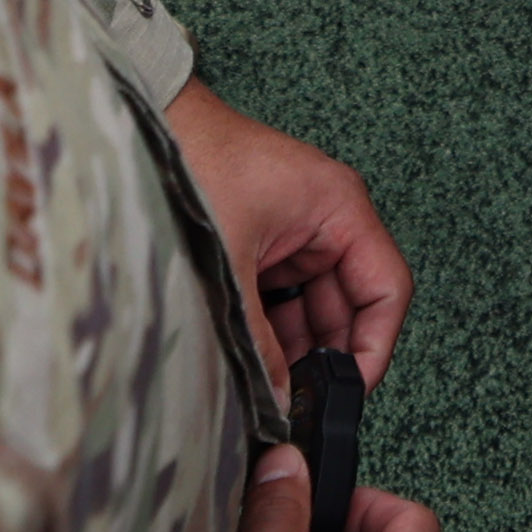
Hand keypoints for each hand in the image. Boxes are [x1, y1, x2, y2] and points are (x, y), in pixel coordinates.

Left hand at [165, 82, 416, 387]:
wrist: (145, 127)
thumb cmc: (196, 163)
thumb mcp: (231, 264)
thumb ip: (257, 337)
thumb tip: (276, 398)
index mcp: (340, 209)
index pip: (386, 289)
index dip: (375, 346)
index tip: (350, 392)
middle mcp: (327, 221)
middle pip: (350, 305)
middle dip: (328, 356)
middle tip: (301, 404)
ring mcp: (296, 233)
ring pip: (313, 308)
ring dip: (295, 348)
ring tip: (270, 388)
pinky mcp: (265, 243)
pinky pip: (282, 298)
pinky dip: (270, 330)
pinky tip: (250, 359)